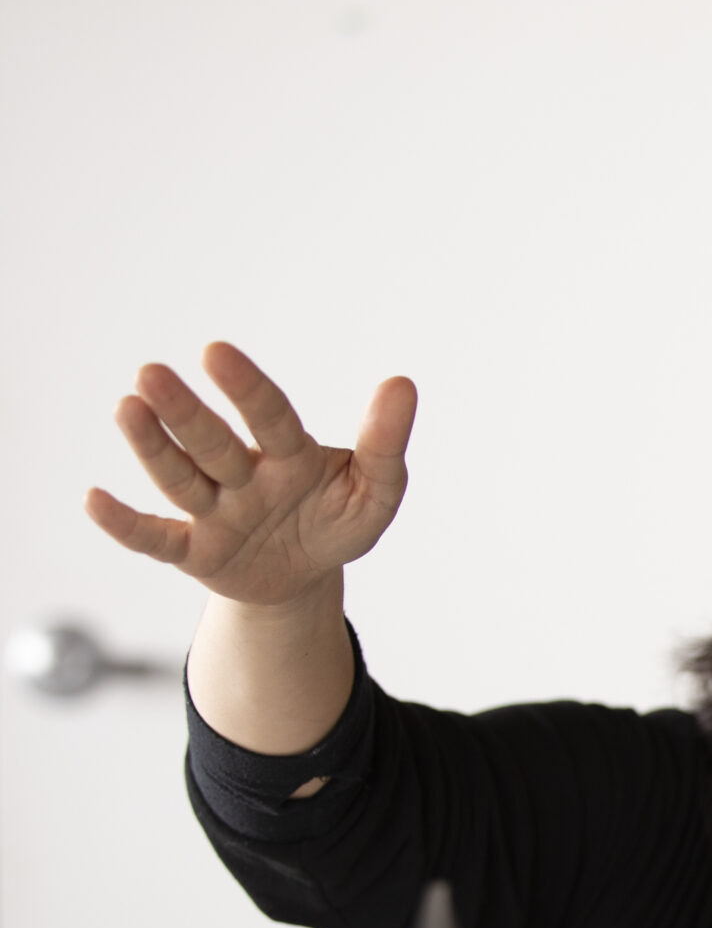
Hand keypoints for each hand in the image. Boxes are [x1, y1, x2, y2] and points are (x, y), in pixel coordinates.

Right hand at [84, 343, 415, 608]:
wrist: (305, 575)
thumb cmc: (335, 520)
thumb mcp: (374, 492)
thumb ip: (385, 445)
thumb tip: (402, 382)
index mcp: (288, 455)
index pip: (269, 416)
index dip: (246, 388)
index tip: (216, 352)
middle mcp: (242, 476)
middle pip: (213, 442)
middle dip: (184, 412)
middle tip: (150, 373)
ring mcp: (214, 512)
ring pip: (181, 479)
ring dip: (152, 447)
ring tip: (127, 408)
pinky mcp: (193, 553)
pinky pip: (154, 539)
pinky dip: (124, 524)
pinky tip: (92, 498)